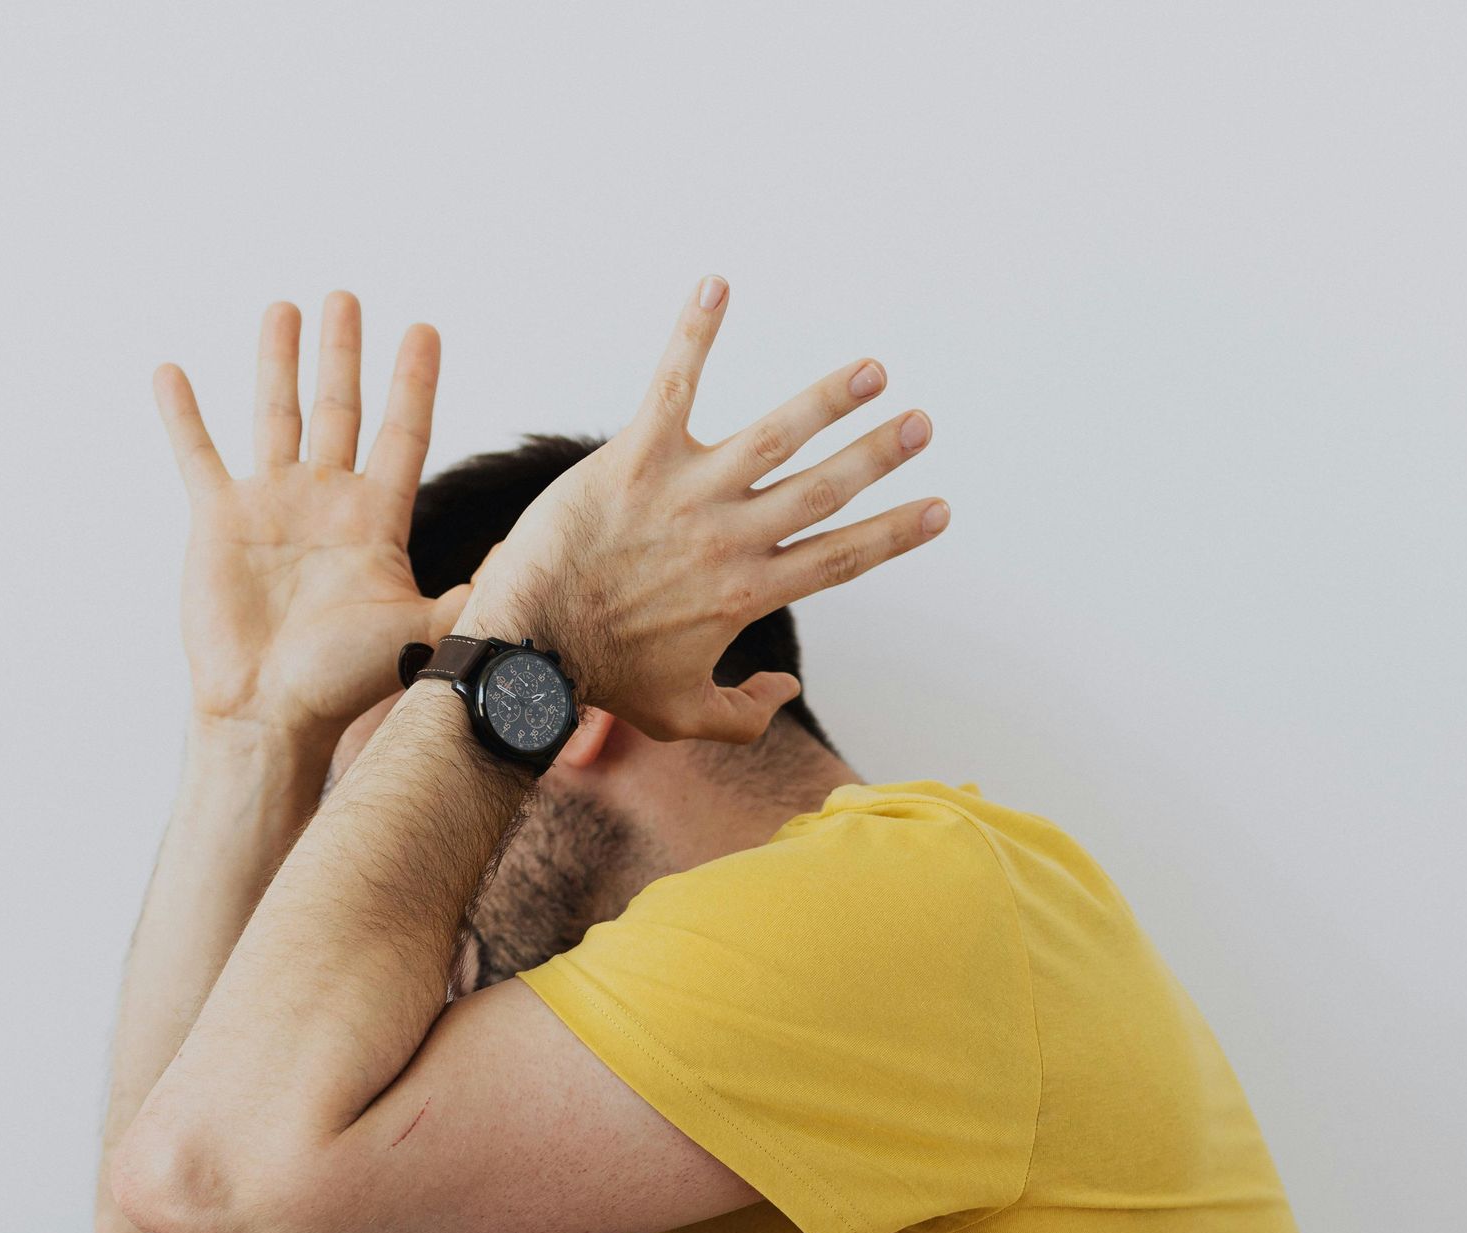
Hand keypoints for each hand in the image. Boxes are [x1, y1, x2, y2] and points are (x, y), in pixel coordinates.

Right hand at [154, 296, 470, 753]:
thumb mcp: (424, 633)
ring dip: (278, 360)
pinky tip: (171, 372)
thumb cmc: (345, 683)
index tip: (425, 331)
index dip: (414, 385)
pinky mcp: (219, 520)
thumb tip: (524, 560)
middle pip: (340, 409)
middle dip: (344, 353)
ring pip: (276, 415)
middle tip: (348, 297)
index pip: (403, 435)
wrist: (273, 712)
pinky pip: (197, 453)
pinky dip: (182, 414)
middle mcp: (326, 505)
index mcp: (376, 523)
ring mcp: (272, 507)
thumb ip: (475, 594)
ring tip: (285, 307)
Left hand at [464, 277, 948, 744]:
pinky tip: (717, 283)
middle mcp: (729, 540)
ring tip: (870, 371)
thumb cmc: (601, 681)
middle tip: (921, 424)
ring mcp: (685, 493)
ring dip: (827, 398)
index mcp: (746, 595)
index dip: (894, 533)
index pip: (839, 558)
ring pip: (773, 435)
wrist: (529, 650)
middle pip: (822, 489)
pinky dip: (696, 332)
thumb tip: (787, 690)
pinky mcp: (636, 458)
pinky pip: (673, 383)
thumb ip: (744, 711)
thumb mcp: (680, 715)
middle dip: (879, 456)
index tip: (938, 509)